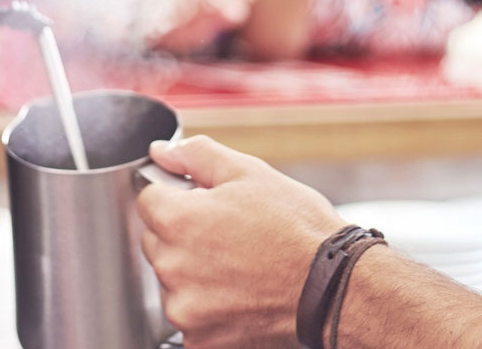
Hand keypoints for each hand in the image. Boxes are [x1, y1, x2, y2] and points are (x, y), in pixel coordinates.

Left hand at [136, 136, 346, 348]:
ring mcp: (185, 308)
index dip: (178, 198)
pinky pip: (190, 318)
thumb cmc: (297, 229)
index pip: (147, 200)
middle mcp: (173, 267)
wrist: (334, 286)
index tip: (204, 206)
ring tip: (240, 267)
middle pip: (157, 242)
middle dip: (184, 236)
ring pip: (173, 281)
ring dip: (194, 274)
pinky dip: (209, 309)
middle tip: (230, 236)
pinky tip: (240, 296)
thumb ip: (195, 155)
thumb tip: (160, 151)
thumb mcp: (249, 173)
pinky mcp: (200, 340)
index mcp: (178, 220)